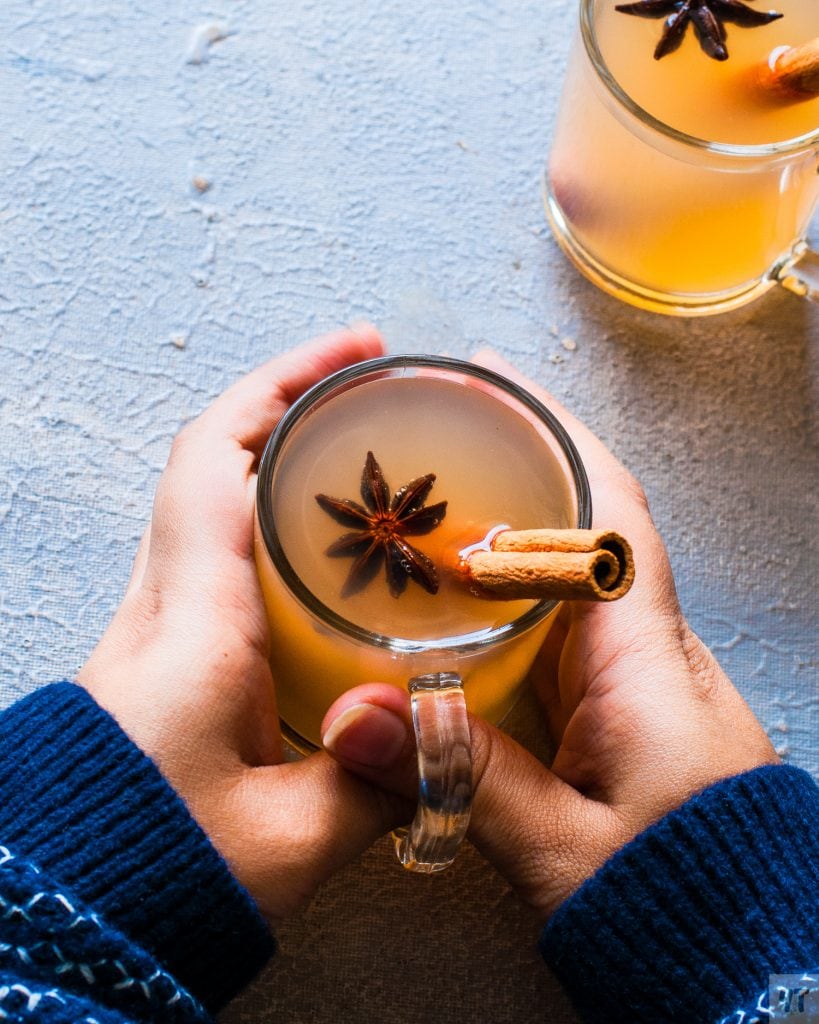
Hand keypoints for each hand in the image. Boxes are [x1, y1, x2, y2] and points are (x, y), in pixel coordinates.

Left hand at [78, 326, 408, 921]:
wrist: (74, 920)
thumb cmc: (167, 876)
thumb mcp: (296, 837)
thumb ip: (380, 778)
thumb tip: (441, 736)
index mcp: (194, 626)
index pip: (213, 460)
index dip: (278, 386)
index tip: (354, 349)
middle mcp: (161, 609)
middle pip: (209, 464)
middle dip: (288, 410)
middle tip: (375, 396)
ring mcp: (153, 631)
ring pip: (208, 508)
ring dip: (278, 468)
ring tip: (367, 467)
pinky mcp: (161, 660)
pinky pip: (212, 561)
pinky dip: (266, 530)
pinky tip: (330, 561)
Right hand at [319, 349, 777, 921]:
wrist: (739, 956)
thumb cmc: (675, 899)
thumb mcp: (560, 842)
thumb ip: (459, 778)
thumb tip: (353, 720)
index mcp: (646, 660)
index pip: (609, 514)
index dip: (559, 438)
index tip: (501, 382)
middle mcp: (645, 653)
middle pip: (578, 533)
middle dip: (509, 484)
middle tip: (426, 455)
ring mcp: (635, 682)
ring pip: (563, 584)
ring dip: (498, 547)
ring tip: (418, 523)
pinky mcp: (620, 714)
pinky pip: (557, 635)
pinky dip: (504, 609)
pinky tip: (452, 617)